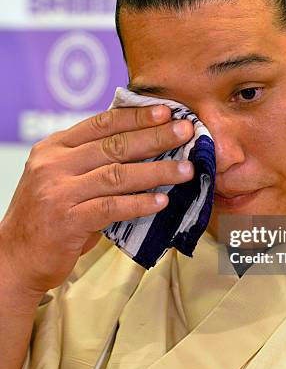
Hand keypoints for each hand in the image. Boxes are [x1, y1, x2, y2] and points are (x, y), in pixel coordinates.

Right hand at [0, 105, 193, 296]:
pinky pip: (112, 207)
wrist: (15, 257)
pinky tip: (162, 200)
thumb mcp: (64, 177)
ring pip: (117, 175)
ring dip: (157, 171)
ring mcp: (59, 192)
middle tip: (186, 131)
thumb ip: (93, 160)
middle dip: (155, 137)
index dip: (136, 116)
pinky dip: (140, 203)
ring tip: (186, 169)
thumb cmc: (48, 215)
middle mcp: (54, 164)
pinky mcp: (67, 221)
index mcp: (54, 147)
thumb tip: (144, 144)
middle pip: (114, 145)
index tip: (166, 110)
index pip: (101, 123)